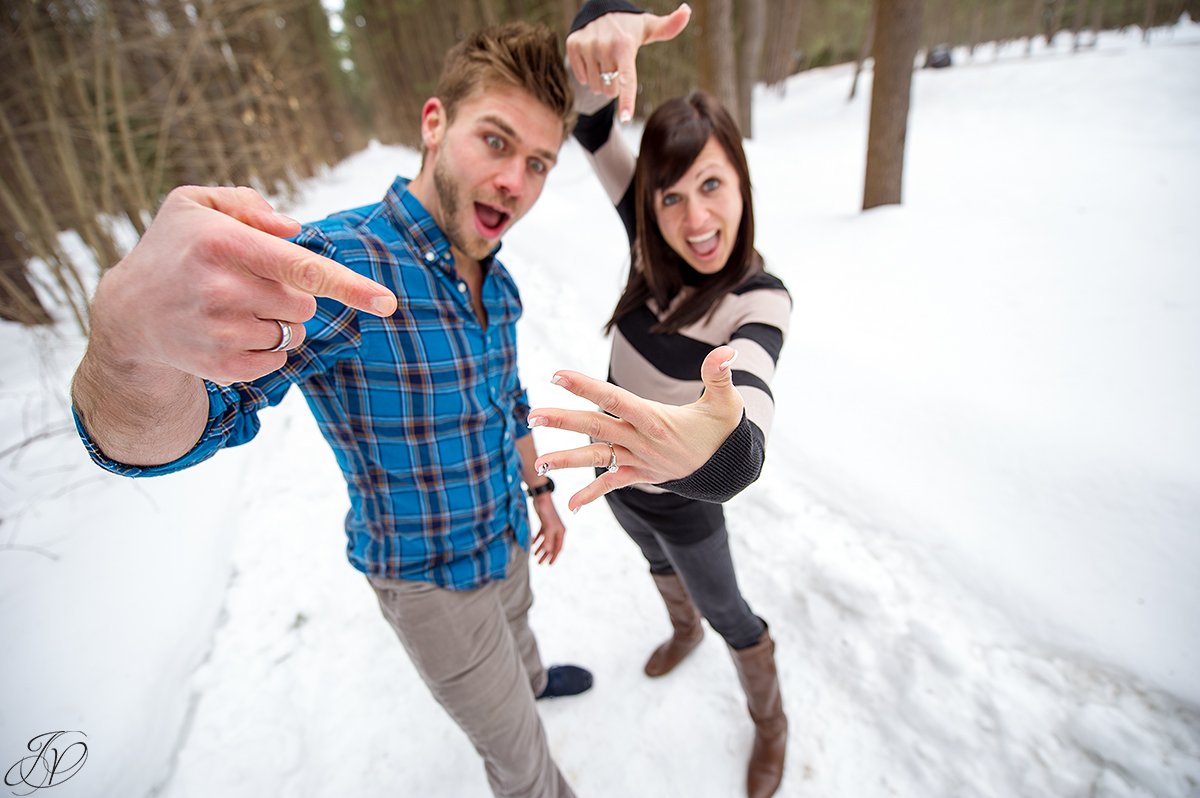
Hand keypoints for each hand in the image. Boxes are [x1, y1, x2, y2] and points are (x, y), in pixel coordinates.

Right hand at [89, 185, 396, 384]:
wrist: (129, 314)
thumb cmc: (175, 248)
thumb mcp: (195, 204)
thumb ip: (250, 205)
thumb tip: (295, 230)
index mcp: (223, 243)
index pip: (301, 267)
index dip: (350, 285)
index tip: (387, 302)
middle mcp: (222, 290)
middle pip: (305, 302)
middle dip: (290, 294)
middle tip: (247, 284)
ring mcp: (222, 334)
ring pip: (294, 333)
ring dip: (277, 321)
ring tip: (231, 309)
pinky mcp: (224, 368)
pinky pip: (278, 361)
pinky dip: (265, 348)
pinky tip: (228, 332)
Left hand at [529, 346, 742, 510]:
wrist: (729, 469)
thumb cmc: (723, 430)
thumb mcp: (726, 401)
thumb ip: (719, 375)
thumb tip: (727, 350)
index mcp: (656, 420)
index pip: (615, 399)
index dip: (585, 387)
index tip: (557, 376)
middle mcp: (642, 441)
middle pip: (596, 427)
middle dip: (563, 421)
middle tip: (531, 414)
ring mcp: (639, 460)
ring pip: (598, 458)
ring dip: (566, 460)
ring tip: (538, 464)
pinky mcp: (641, 474)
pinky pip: (613, 484)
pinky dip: (593, 493)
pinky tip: (572, 505)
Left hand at [531, 493, 565, 563]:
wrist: (541, 498)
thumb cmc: (546, 512)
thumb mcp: (547, 527)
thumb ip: (548, 539)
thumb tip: (548, 551)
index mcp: (561, 532)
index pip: (558, 548)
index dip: (554, 557)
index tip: (549, 565)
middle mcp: (557, 530)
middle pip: (552, 546)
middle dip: (546, 555)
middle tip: (539, 563)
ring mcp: (550, 526)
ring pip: (546, 541)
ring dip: (541, 548)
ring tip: (534, 556)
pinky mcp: (544, 523)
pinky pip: (541, 535)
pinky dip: (537, 540)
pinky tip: (532, 545)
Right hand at [566, 3, 691, 122]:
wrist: (600, 9)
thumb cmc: (628, 26)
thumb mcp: (649, 27)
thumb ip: (670, 26)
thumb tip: (687, 10)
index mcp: (625, 45)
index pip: (627, 79)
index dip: (626, 100)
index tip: (625, 118)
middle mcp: (604, 46)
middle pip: (610, 90)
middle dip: (614, 85)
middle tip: (616, 68)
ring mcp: (587, 46)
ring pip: (595, 86)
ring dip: (601, 81)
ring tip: (605, 63)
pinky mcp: (573, 45)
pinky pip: (581, 77)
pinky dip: (587, 74)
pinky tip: (592, 59)